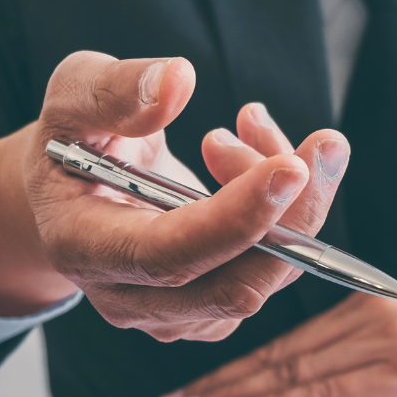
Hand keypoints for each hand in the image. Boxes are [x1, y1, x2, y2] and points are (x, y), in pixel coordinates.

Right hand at [0, 51, 349, 340]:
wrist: (76, 190)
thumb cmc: (73, 140)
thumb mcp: (73, 95)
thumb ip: (114, 90)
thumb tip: (177, 81)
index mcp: (83, 248)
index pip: (167, 254)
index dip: (233, 219)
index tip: (291, 168)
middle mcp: (129, 299)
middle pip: (233, 284)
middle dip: (293, 214)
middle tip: (323, 143)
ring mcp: (176, 315)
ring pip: (266, 273)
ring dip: (289, 194)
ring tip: (252, 124)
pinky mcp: (213, 310)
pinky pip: (274, 268)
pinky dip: (287, 208)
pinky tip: (256, 152)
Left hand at [157, 293, 396, 396]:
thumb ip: (376, 358)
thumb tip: (326, 387)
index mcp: (374, 303)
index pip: (290, 340)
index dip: (237, 363)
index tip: (197, 386)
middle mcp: (375, 312)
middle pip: (279, 353)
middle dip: (219, 381)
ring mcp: (391, 338)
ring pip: (293, 371)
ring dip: (234, 396)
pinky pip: (330, 393)